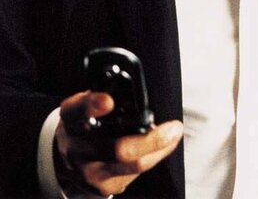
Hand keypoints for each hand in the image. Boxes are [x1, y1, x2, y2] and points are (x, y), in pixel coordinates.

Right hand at [55, 91, 182, 195]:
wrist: (67, 157)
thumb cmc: (82, 123)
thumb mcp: (82, 104)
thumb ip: (98, 94)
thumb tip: (124, 85)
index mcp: (71, 119)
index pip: (78, 110)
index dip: (92, 105)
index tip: (108, 101)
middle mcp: (78, 150)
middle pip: (117, 150)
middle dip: (151, 140)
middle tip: (174, 128)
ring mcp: (92, 173)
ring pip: (134, 165)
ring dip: (161, 148)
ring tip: (175, 133)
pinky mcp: (105, 187)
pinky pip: (137, 173)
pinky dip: (155, 156)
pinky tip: (164, 144)